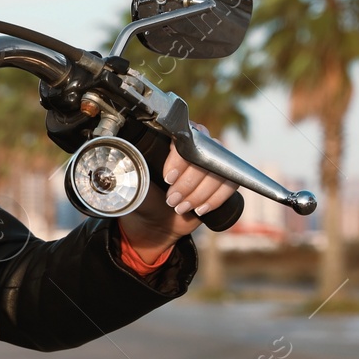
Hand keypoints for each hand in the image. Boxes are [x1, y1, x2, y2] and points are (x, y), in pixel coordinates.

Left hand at [118, 127, 237, 261]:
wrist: (156, 220)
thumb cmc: (145, 197)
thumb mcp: (136, 182)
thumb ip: (134, 169)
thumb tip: (127, 160)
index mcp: (174, 139)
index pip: (186, 140)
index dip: (180, 161)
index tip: (168, 178)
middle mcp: (197, 145)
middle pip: (204, 159)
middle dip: (188, 184)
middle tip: (171, 200)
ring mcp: (213, 162)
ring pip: (219, 173)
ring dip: (199, 194)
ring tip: (180, 207)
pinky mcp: (224, 179)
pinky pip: (230, 185)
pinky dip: (214, 200)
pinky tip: (199, 210)